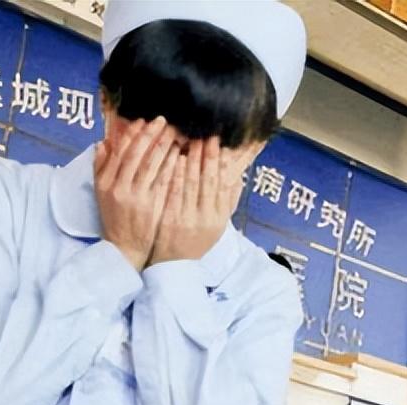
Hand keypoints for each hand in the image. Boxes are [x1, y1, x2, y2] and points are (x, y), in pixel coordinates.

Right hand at [95, 117, 180, 270]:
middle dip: (151, 134)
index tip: (144, 121)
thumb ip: (101, 166)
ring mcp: (136, 196)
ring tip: (175, 134)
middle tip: (163, 121)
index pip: (120, 150)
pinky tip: (180, 155)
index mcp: (106, 181)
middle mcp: (119, 187)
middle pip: (137, 153)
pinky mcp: (152, 206)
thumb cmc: (114, 217)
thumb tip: (103, 142)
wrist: (125, 247)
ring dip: (164, 146)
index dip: (133, 133)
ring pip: (151, 164)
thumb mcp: (101, 192)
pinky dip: (171, 165)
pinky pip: (163, 180)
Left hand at [150, 137, 256, 264]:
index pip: (221, 184)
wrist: (173, 266)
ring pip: (191, 183)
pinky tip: (175, 158)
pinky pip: (173, 191)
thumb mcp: (216, 225)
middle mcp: (205, 218)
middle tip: (203, 135)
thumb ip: (226, 201)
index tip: (217, 143)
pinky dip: (175, 173)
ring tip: (189, 140)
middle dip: (206, 155)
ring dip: (191, 159)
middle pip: (207, 180)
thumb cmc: (195, 242)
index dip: (219, 162)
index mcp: (218, 218)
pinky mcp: (170, 220)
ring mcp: (187, 219)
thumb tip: (236, 176)